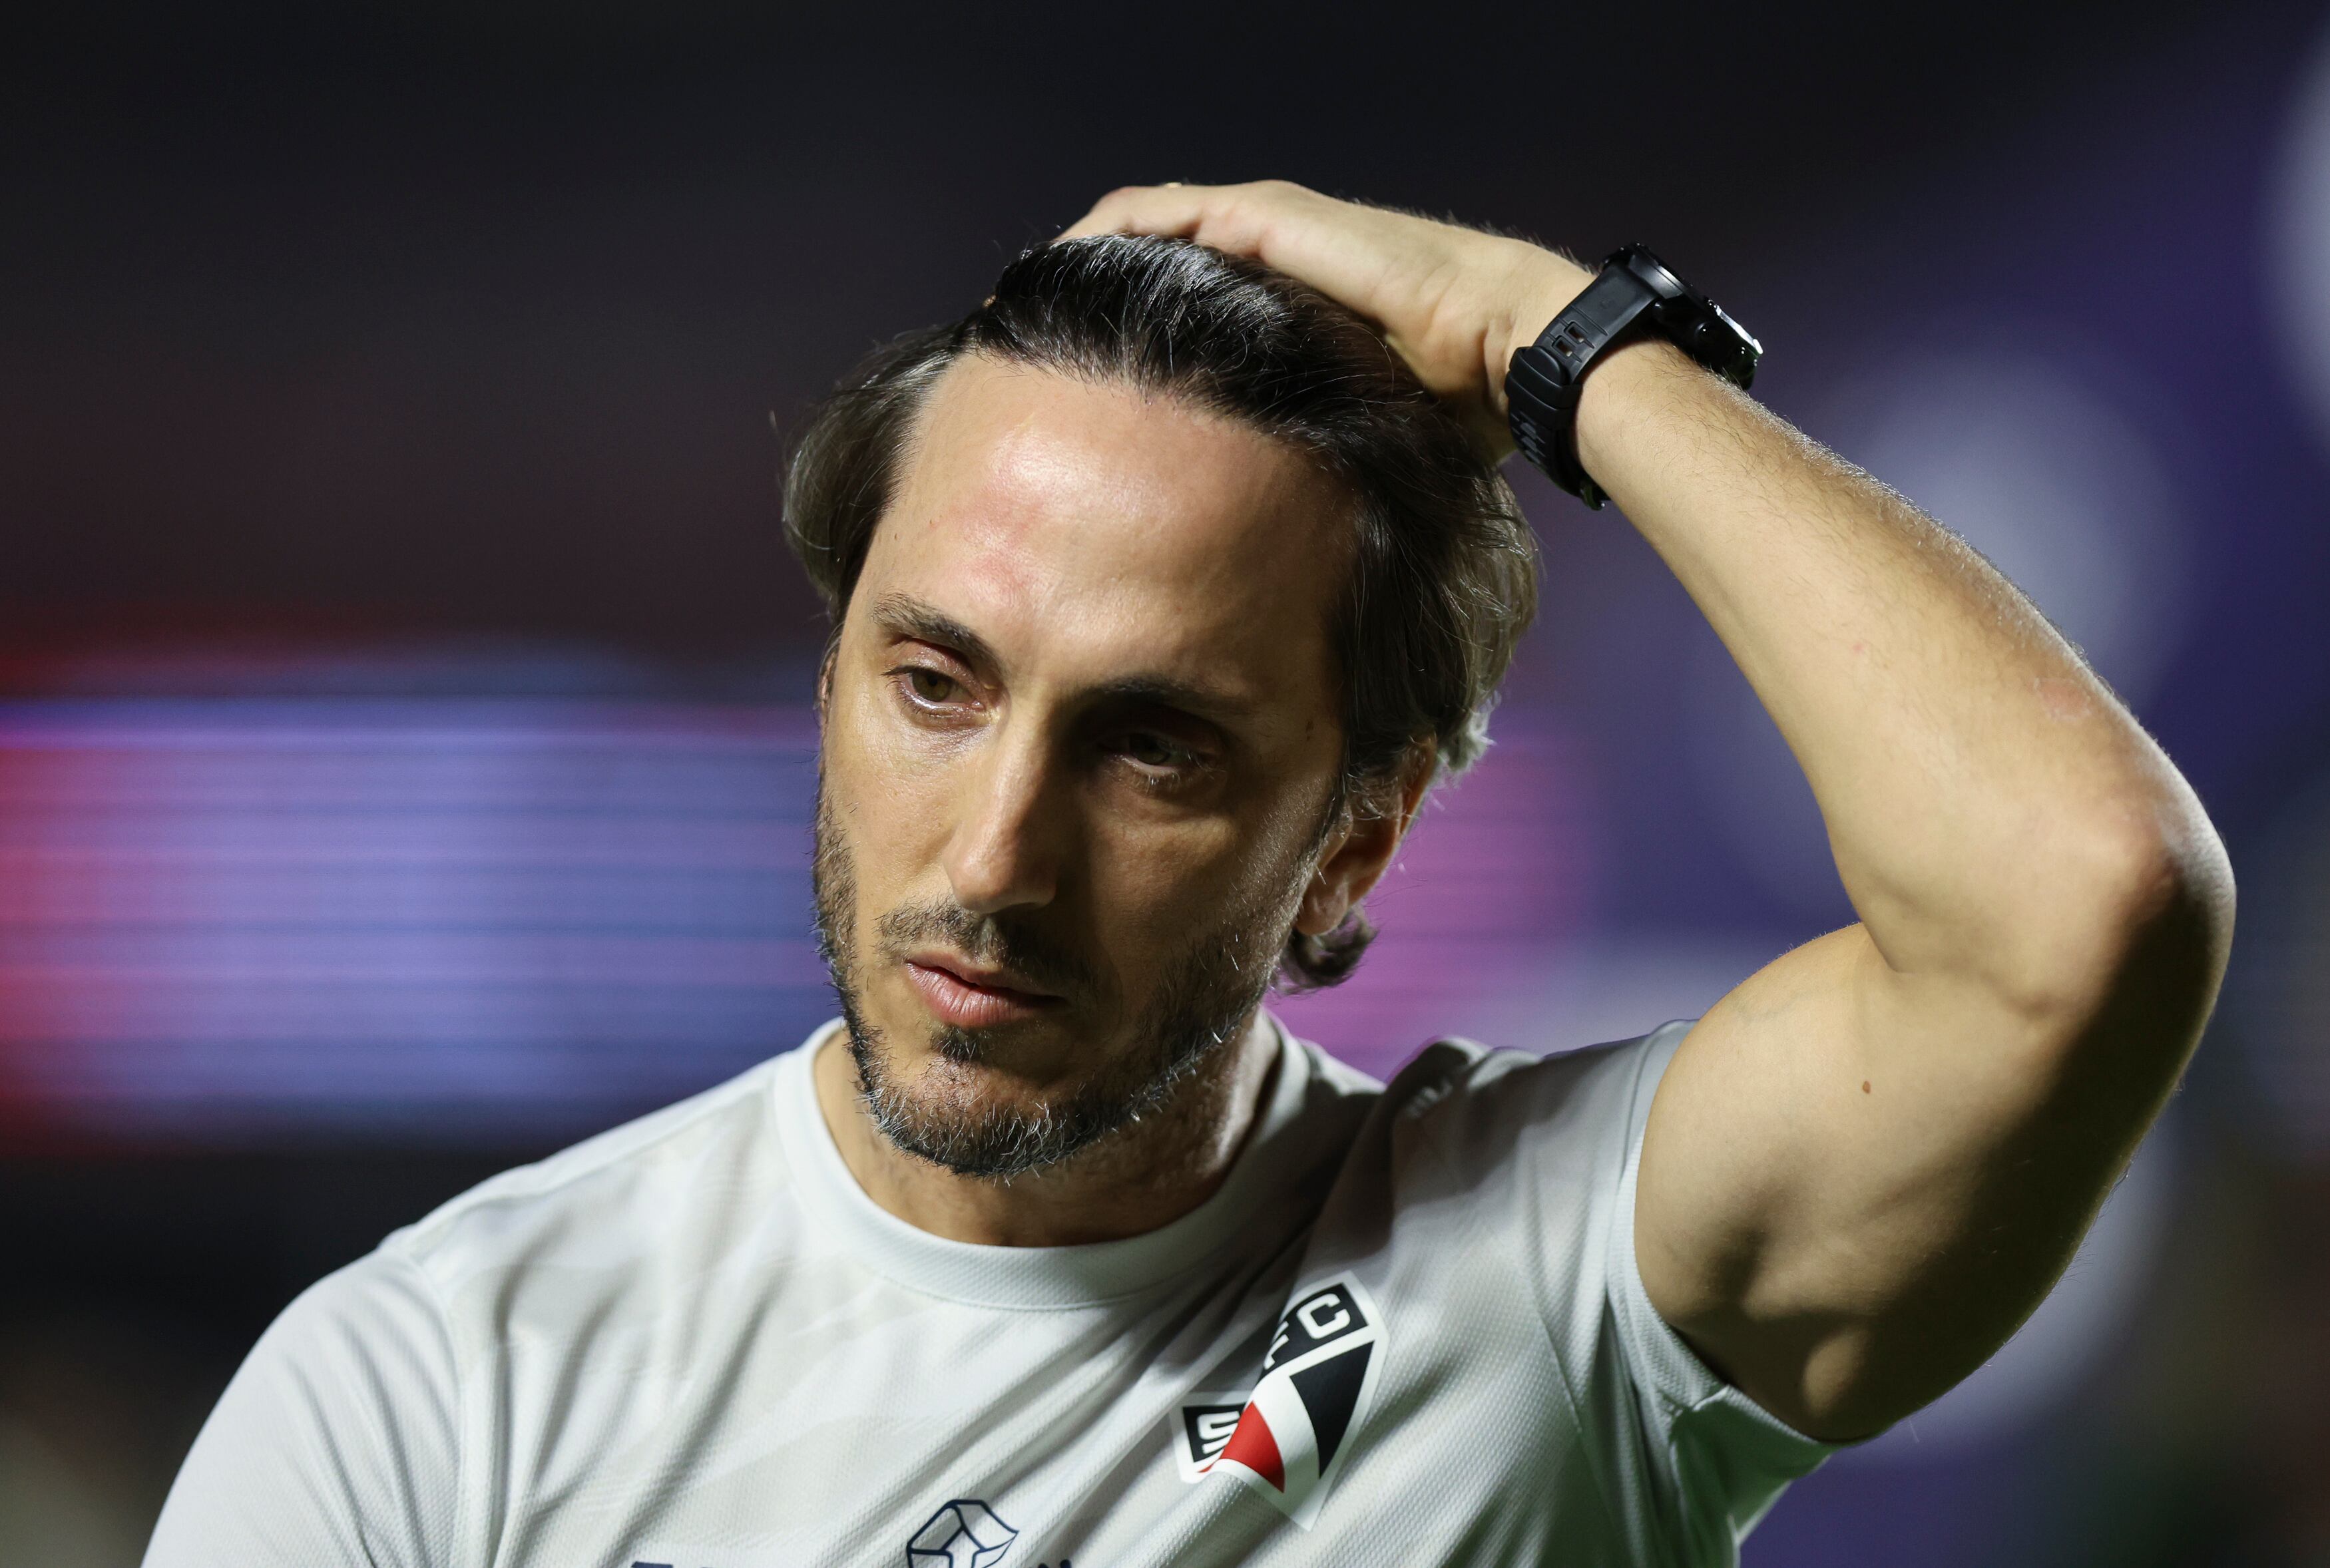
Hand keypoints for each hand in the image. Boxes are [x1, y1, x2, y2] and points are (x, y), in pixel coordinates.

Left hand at [1059, 181, 1593, 454]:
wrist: (1510, 352)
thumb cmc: (1455, 413)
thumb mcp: (1354, 445)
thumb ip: (1305, 476)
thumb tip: (1271, 567)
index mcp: (1280, 311)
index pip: (1174, 313)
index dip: (1114, 346)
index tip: (1057, 396)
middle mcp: (1264, 257)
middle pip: (1141, 268)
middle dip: (1073, 305)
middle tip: (1009, 351)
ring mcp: (1262, 227)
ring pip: (1135, 233)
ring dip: (1070, 265)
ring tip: (1010, 308)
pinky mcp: (1263, 217)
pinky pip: (1152, 214)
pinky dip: (1095, 235)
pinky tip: (1048, 269)